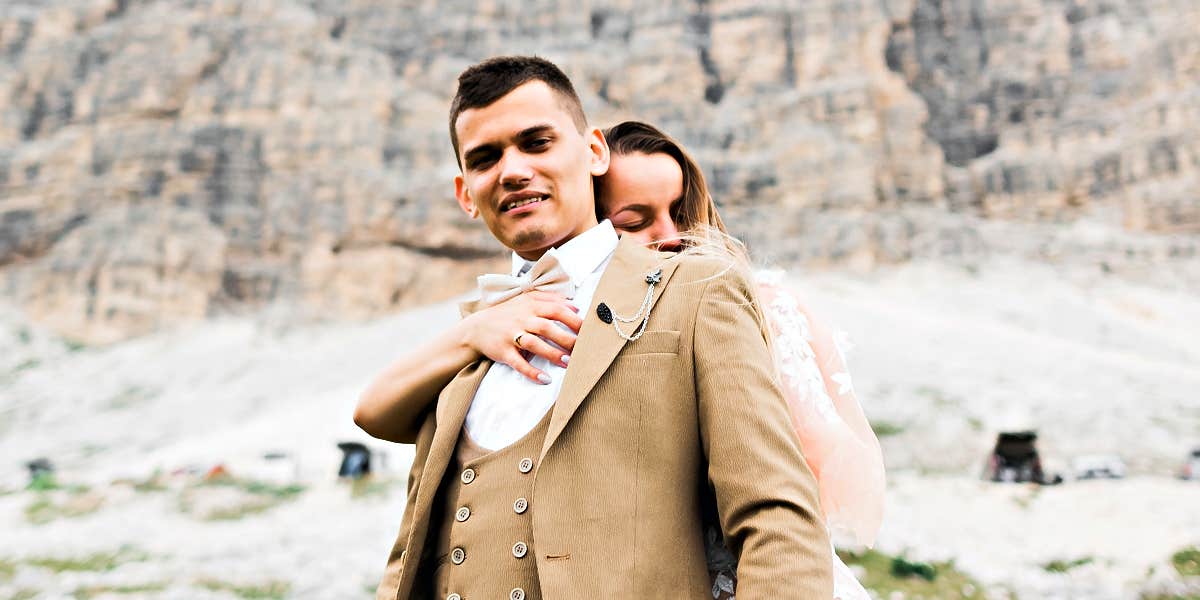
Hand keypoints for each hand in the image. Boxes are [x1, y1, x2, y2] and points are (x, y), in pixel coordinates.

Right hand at [459, 290, 582, 383]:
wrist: (475, 328)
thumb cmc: (507, 313)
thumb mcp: (526, 300)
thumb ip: (550, 299)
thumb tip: (576, 305)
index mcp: (530, 306)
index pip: (556, 309)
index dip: (573, 319)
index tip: (588, 329)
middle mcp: (522, 319)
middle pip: (547, 327)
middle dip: (566, 338)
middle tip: (583, 348)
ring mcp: (512, 335)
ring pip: (534, 344)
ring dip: (553, 354)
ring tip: (569, 363)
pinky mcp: (504, 351)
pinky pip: (519, 363)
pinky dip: (531, 372)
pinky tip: (545, 380)